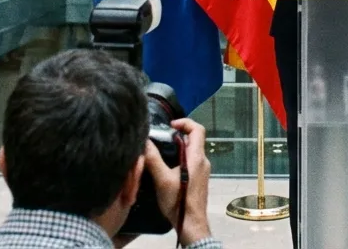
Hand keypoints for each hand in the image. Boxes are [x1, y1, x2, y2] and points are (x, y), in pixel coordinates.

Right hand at [144, 119, 211, 246]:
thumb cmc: (179, 201)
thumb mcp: (162, 179)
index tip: (170, 125)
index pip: (198, 130)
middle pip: (194, 139)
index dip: (185, 123)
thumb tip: (145, 142)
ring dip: (177, 148)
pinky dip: (180, 159)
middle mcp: (203, 161)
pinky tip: (166, 168)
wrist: (191, 223)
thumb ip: (153, 159)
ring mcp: (202, 170)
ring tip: (161, 153)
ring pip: (191, 151)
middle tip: (161, 140)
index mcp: (196, 158)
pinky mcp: (199, 179)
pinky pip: (191, 162)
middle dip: (177, 136)